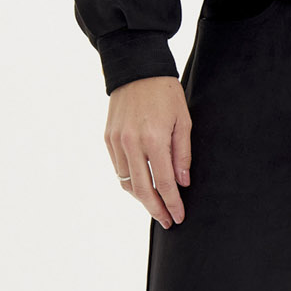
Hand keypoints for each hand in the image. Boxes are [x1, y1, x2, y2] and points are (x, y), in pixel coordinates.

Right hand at [105, 76, 191, 227]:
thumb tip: (183, 183)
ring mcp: (117, 142)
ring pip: (128, 183)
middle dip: (156, 210)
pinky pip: (119, 169)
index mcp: (154, 139)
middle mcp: (132, 143)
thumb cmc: (164, 93)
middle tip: (167, 221)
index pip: (165, 182)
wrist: (136, 69)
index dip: (173, 203)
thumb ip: (182, 153)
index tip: (179, 216)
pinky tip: (142, 186)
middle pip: (143, 190)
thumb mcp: (182, 120)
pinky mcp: (108, 139)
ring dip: (142, 198)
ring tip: (156, 206)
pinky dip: (130, 182)